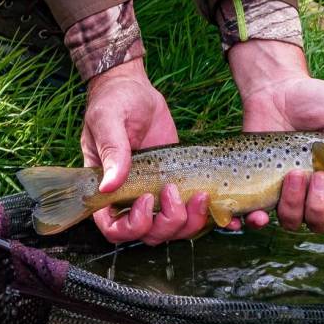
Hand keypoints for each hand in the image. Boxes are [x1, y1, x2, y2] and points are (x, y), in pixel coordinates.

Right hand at [81, 59, 207, 243]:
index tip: (145, 199)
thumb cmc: (113, 101)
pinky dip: (207, 215)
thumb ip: (112, 151)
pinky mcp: (180, 183)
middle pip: (149, 234)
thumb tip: (109, 185)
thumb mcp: (108, 120)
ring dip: (189, 221)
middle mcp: (131, 198)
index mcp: (107, 190)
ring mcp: (157, 193)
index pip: (114, 228)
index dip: (131, 226)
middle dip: (167, 222)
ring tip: (201, 195)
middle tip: (174, 191)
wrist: (136, 89)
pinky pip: (192, 211)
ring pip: (174, 228)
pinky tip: (216, 202)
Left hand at [229, 40, 323, 232]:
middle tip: (317, 173)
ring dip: (294, 204)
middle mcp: (321, 191)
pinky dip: (257, 222)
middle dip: (322, 203)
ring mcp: (290, 192)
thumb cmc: (317, 99)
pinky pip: (261, 219)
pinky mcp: (263, 190)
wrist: (274, 89)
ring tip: (292, 174)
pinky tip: (256, 214)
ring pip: (296, 222)